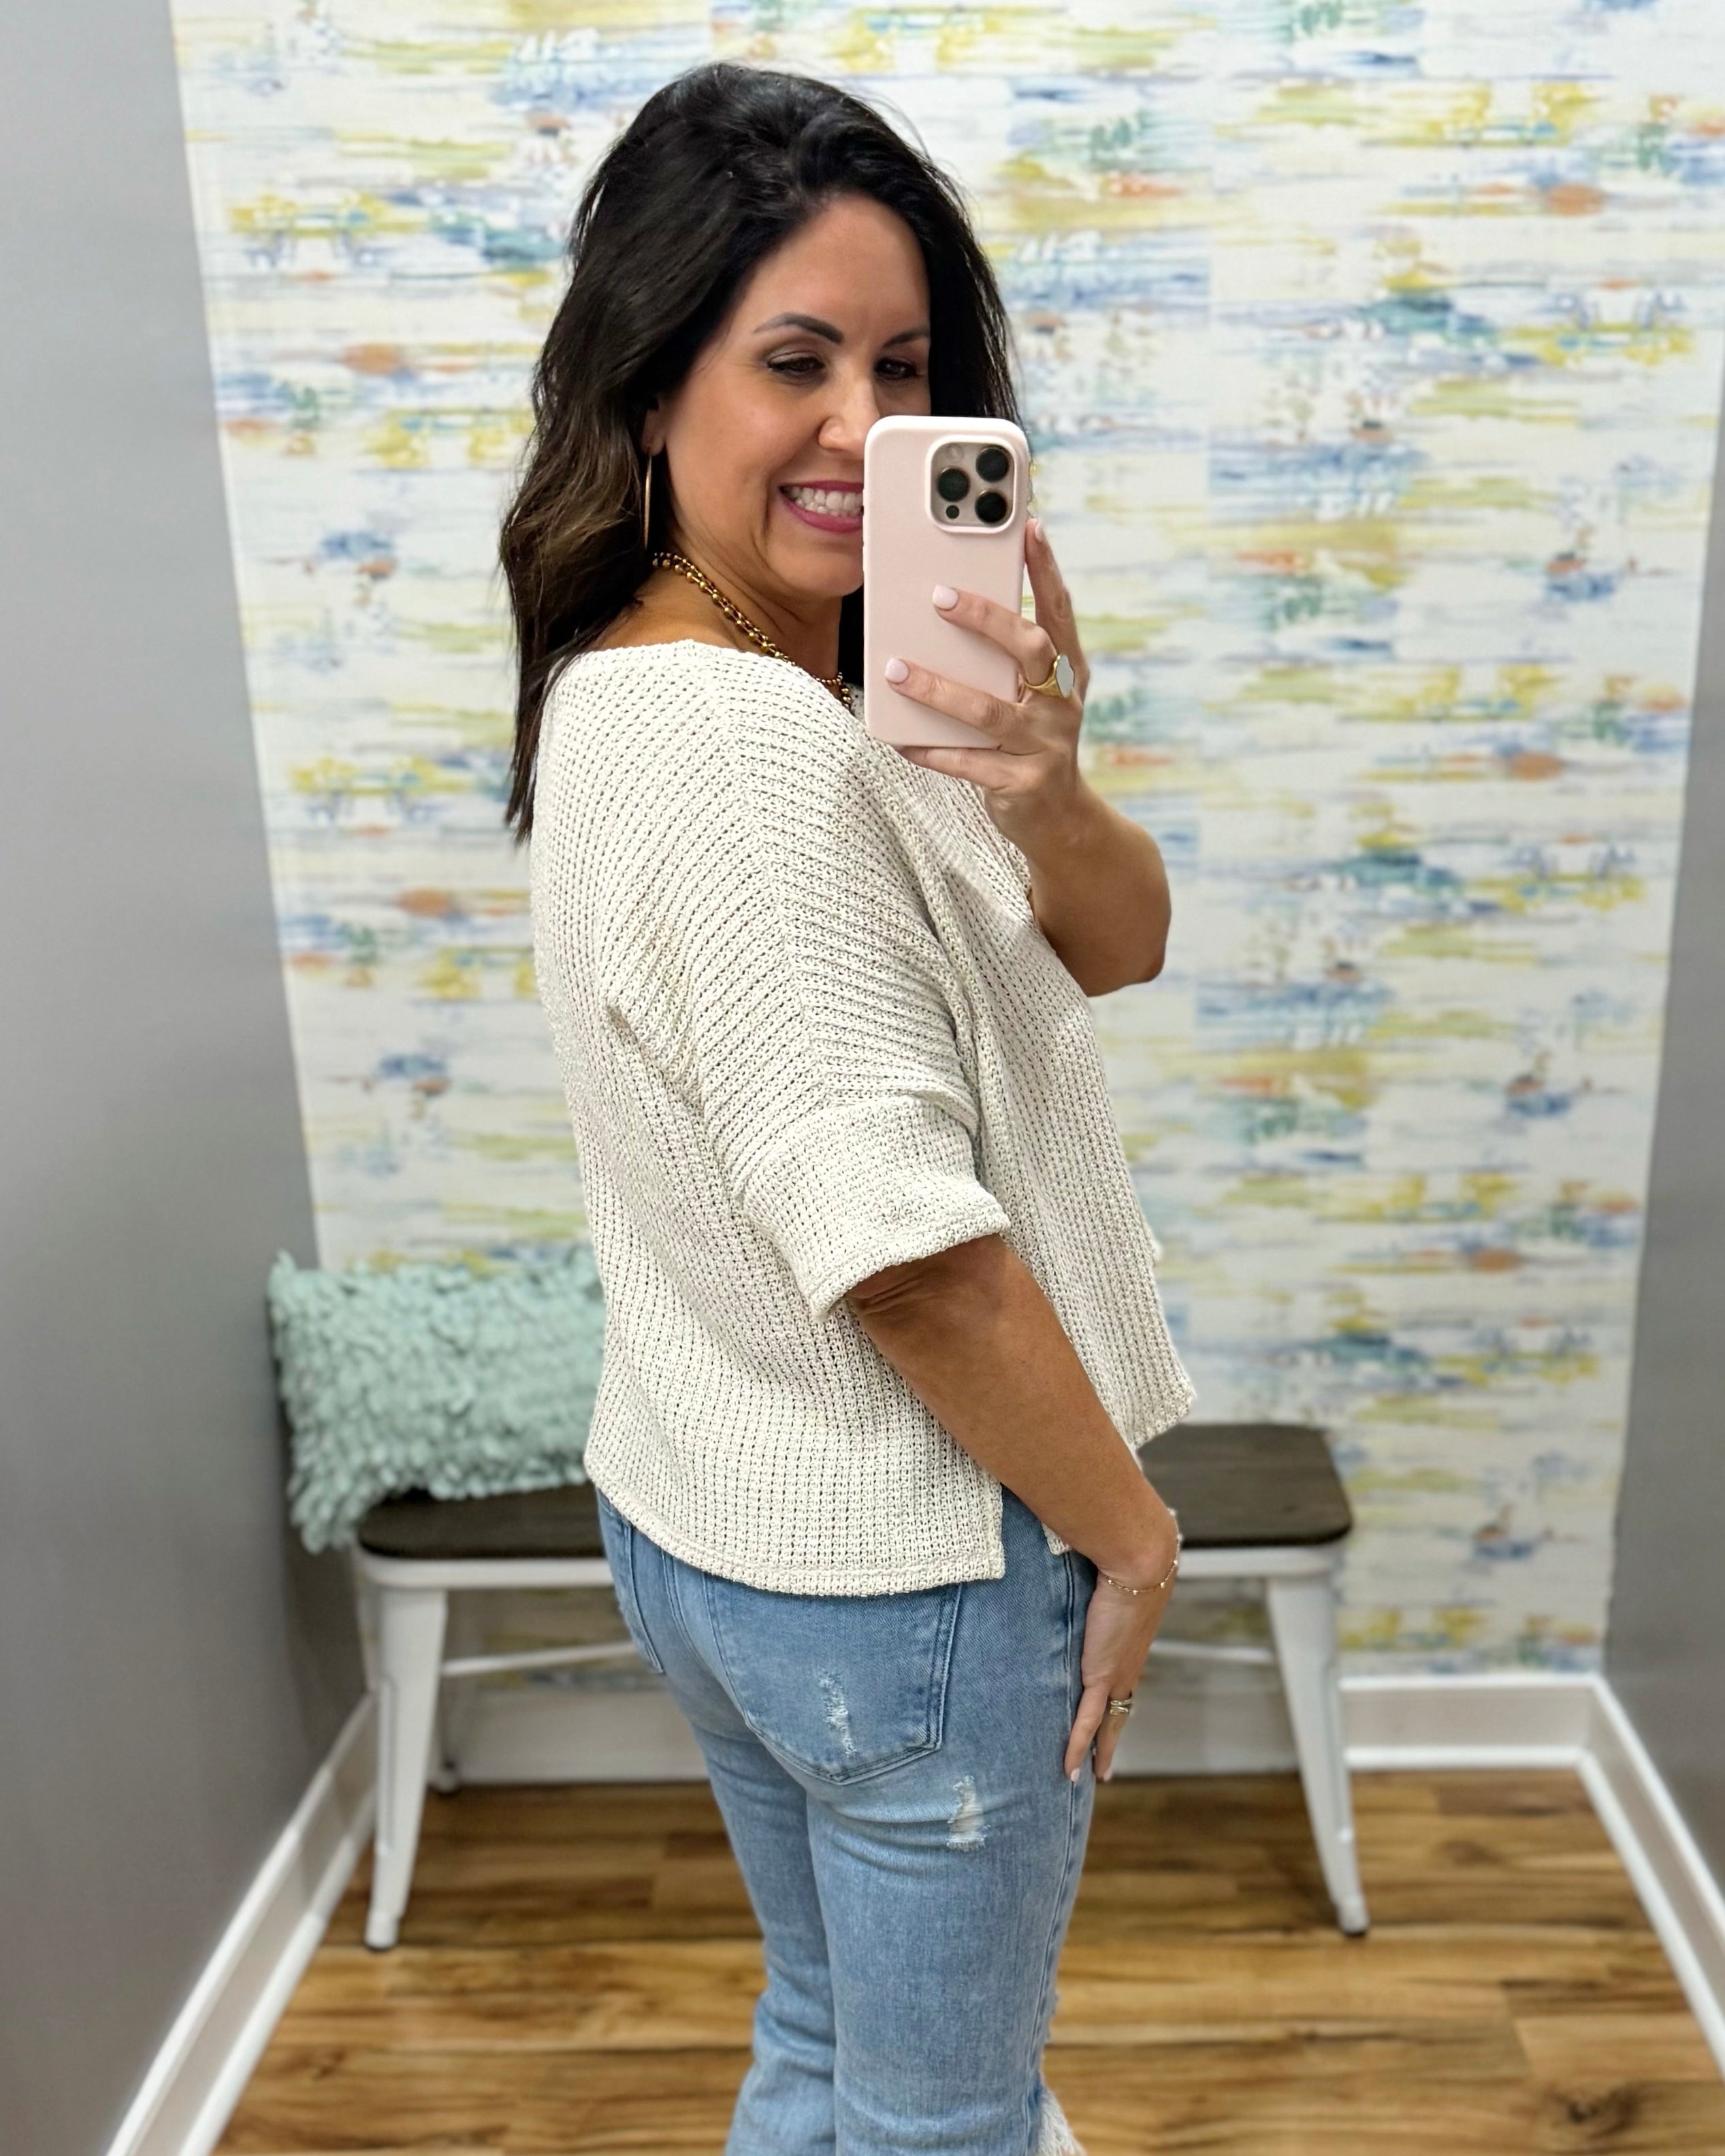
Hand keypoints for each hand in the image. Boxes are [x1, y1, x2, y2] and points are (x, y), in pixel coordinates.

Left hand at [887, 518, 1090, 848]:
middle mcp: (1063, 704)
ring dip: (938, 688)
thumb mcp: (1031, 696)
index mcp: (1068, 672)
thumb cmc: (1032, 742)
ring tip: (894, 669)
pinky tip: (902, 740)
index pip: (1059, 611)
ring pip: (988, 710)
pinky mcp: (1022, 784)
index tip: (1031, 528)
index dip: (1047, 569)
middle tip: (939, 596)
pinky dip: (933, 751)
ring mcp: (1046, 745)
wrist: (1060, 820)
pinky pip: (969, 763)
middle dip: (986, 619)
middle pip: (1030, 649)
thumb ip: (1005, 660)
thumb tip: (945, 610)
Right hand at [1063, 1523, 1178, 1784]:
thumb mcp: (1112, 1575)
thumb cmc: (1127, 1557)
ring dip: (1099, 1752)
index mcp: (1132, 1645)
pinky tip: (1069, 1769)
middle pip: (1121, 1712)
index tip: (1114, 1716)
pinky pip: (1087, 1721)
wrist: (1140, 1561)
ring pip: (1108, 1724)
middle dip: (1112, 1740)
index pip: (1124, 1682)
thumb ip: (1098, 1576)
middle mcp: (1128, 1665)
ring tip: (1093, 1775)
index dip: (1118, 1703)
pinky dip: (1077, 1746)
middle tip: (1105, 1765)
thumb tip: (1087, 1557)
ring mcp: (1117, 1674)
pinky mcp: (1101, 1674)